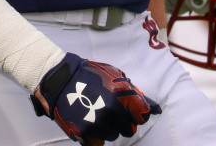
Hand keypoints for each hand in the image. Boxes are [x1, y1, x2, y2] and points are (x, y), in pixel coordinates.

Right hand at [32, 53, 161, 144]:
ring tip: (96, 114)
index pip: (143, 115)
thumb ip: (134, 92)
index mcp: (122, 93)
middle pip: (130, 129)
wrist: (61, 80)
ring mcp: (99, 123)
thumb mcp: (115, 75)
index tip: (129, 110)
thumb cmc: (90, 75)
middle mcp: (113, 109)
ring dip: (108, 128)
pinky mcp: (85, 134)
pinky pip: (99, 143)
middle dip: (122, 121)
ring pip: (114, 136)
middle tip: (109, 110)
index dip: (137, 113)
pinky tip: (89, 124)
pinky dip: (95, 137)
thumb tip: (155, 108)